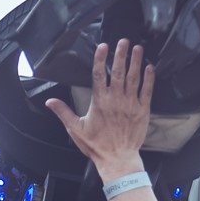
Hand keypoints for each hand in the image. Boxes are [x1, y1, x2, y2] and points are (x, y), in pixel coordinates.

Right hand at [45, 39, 153, 177]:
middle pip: (118, 72)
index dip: (100, 58)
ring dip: (136, 62)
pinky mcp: (142, 111)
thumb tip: (50, 102)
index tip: (103, 46)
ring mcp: (130, 104)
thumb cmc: (97, 146)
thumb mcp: (76, 129)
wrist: (117, 159)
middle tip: (123, 41)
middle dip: (121, 54)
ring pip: (133, 78)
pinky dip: (148, 79)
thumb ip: (63, 112)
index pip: (99, 75)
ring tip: (138, 48)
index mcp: (99, 102)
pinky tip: (149, 68)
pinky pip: (147, 91)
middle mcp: (115, 100)